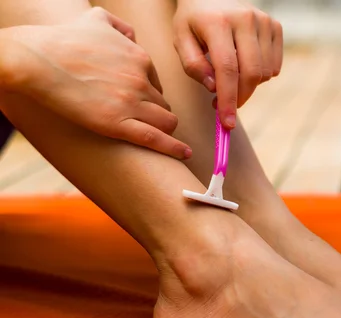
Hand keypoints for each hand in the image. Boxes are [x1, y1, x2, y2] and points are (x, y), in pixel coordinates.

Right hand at [1, 8, 190, 159]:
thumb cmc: (62, 40)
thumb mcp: (96, 20)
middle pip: (163, 104)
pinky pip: (155, 139)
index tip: (145, 103)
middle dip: (157, 112)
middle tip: (146, 120)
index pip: (158, 84)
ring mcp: (130, 103)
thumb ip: (119, 26)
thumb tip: (132, 36)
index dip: (151, 95)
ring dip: (164, 128)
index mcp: (139, 58)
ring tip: (161, 135)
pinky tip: (184, 153)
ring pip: (165, 121)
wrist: (36, 60)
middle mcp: (140, 80)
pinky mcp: (117, 124)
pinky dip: (173, 148)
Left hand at [173, 0, 282, 129]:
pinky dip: (260, 75)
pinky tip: (244, 65)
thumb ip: (193, 66)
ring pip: (264, 73)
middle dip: (239, 98)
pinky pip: (274, 67)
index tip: (227, 123)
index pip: (227, 69)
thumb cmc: (193, 21)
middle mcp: (245, 18)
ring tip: (230, 77)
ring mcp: (264, 21)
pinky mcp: (275, 26)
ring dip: (248, 86)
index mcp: (217, 22)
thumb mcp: (181, 39)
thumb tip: (214, 88)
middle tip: (224, 106)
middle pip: (251, 74)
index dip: (228, 99)